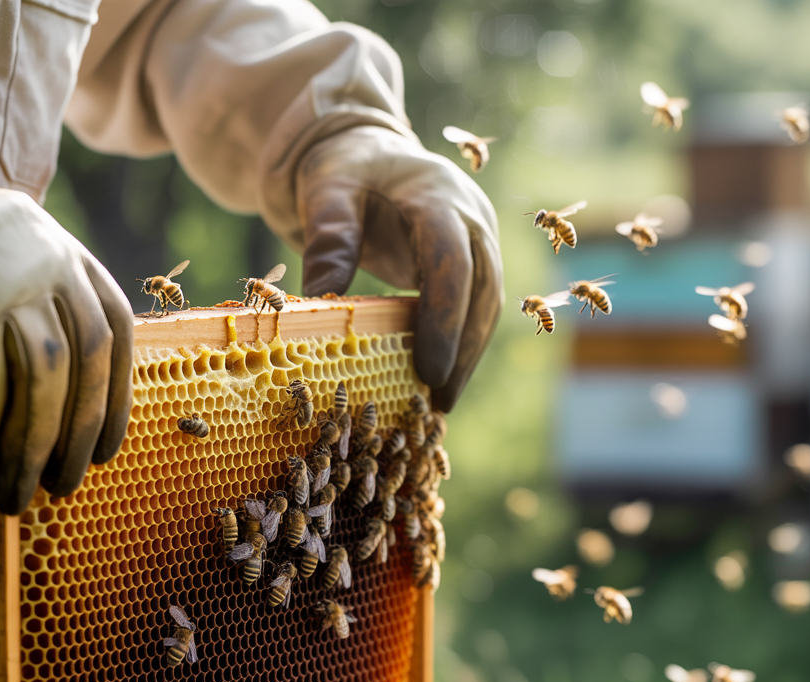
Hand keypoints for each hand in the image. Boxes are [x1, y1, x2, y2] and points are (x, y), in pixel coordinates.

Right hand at [0, 170, 132, 513]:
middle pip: (82, 359)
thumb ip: (35, 331)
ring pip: (37, 379)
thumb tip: (59, 438)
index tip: (105, 453)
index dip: (114, 399)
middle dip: (73, 435)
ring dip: (25, 451)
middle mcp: (43, 253)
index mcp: (62, 249)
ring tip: (13, 496)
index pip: (112, 330)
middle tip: (59, 488)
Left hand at [297, 126, 502, 410]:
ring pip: (488, 304)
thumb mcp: (325, 193)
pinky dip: (462, 343)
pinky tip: (441, 378)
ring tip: (441, 402)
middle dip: (463, 350)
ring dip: (468, 354)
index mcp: (436, 195)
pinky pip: (477, 306)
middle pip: (482, 291)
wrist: (365, 150)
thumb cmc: (341, 171)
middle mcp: (471, 216)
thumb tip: (322, 301)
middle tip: (439, 401)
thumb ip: (329, 238)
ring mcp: (479, 236)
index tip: (429, 371)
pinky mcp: (475, 258)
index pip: (451, 262)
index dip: (443, 319)